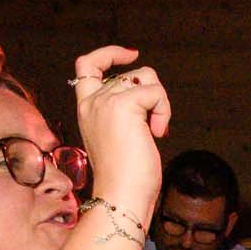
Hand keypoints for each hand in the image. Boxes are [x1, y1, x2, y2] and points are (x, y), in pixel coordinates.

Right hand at [71, 46, 170, 217]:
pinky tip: (157, 132)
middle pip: (132, 73)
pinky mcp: (121, 105)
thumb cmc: (126, 176)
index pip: (87, 64)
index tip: (132, 55)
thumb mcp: (120, 134)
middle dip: (152, 96)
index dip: (110, 53)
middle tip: (153, 127)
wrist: (121, 195)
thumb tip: (146, 89)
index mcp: (86, 108)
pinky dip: (164, 109)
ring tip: (154, 130)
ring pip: (146, 77)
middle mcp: (91, 101)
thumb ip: (124, 110)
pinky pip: (155, 91)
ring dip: (159, 102)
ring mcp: (104, 101)